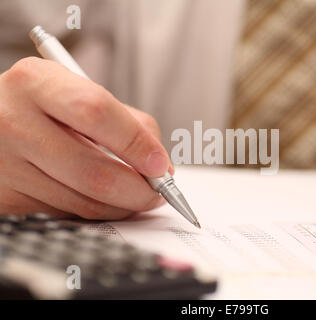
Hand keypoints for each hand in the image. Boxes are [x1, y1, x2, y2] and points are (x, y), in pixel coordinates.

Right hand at [0, 57, 172, 219]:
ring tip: (137, 195)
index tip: (160, 164)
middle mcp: (13, 122)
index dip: (137, 144)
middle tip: (158, 191)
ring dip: (122, 206)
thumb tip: (159, 165)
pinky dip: (95, 211)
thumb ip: (126, 121)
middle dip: (139, 190)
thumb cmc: (41, 105)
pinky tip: (102, 199)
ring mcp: (4, 165)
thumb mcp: (76, 92)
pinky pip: (65, 215)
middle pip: (94, 173)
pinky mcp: (4, 198)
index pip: (98, 114)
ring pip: (83, 203)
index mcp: (36, 83)